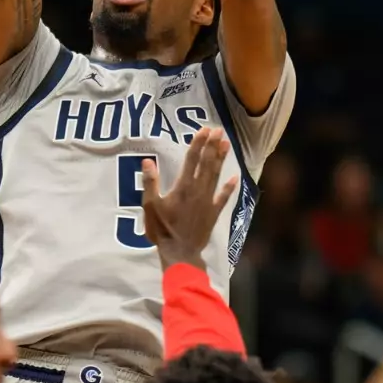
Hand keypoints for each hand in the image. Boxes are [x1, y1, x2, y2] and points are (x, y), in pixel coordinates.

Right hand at [141, 127, 237, 269]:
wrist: (180, 252)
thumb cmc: (162, 229)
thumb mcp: (150, 206)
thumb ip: (150, 183)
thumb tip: (147, 161)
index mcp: (182, 187)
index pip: (191, 160)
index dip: (198, 144)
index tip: (204, 130)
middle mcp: (198, 190)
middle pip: (206, 164)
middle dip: (212, 146)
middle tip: (218, 130)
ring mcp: (208, 201)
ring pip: (216, 175)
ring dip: (221, 159)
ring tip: (226, 144)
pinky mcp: (214, 212)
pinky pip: (223, 197)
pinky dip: (229, 187)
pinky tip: (235, 177)